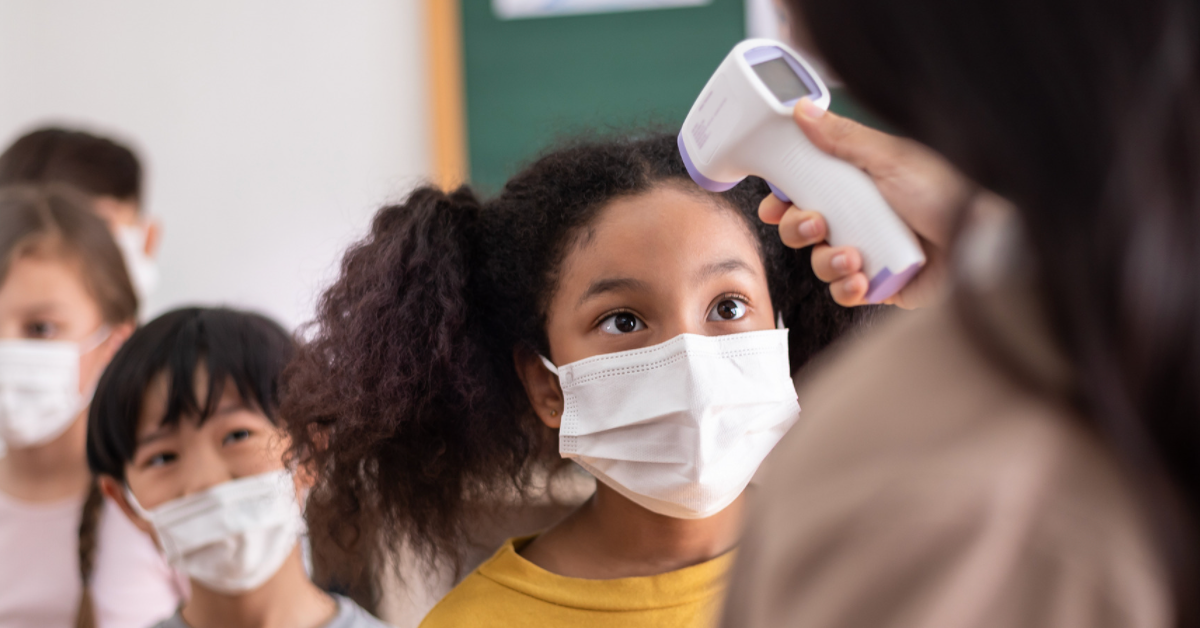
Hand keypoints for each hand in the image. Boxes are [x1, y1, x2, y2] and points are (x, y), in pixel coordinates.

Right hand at [761, 98, 971, 308]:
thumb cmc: (948, 194)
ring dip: (828, 262)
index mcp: (858, 185)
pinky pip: (844, 292)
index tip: (775, 204)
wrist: (983, 241)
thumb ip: (841, 138)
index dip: (784, 199)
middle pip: (803, 228)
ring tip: (853, 257)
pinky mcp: (880, 286)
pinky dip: (846, 287)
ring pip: (820, 263)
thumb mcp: (889, 158)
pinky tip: (862, 279)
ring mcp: (869, 253)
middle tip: (818, 225)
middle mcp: (860, 218)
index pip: (805, 191)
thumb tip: (802, 110)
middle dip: (799, 229)